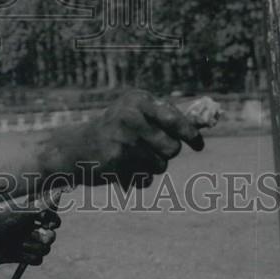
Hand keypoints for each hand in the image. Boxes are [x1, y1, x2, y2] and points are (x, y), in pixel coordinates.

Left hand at [0, 206, 60, 266]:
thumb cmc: (0, 222)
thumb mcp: (21, 213)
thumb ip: (40, 206)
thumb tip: (57, 193)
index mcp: (33, 215)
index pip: (52, 218)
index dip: (54, 221)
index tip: (50, 224)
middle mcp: (33, 228)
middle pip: (52, 235)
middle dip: (49, 237)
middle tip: (44, 237)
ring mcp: (29, 243)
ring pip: (46, 249)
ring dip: (37, 247)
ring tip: (22, 245)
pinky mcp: (25, 257)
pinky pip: (38, 260)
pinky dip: (31, 257)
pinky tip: (20, 252)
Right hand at [77, 89, 204, 187]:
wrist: (76, 148)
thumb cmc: (116, 130)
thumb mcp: (136, 113)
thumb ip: (166, 117)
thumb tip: (202, 124)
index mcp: (137, 100)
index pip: (173, 119)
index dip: (190, 133)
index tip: (198, 145)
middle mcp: (129, 115)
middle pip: (172, 147)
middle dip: (166, 153)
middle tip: (150, 148)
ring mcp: (121, 139)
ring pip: (161, 165)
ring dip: (152, 167)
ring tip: (132, 158)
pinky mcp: (115, 161)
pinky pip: (146, 178)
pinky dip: (139, 179)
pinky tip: (123, 169)